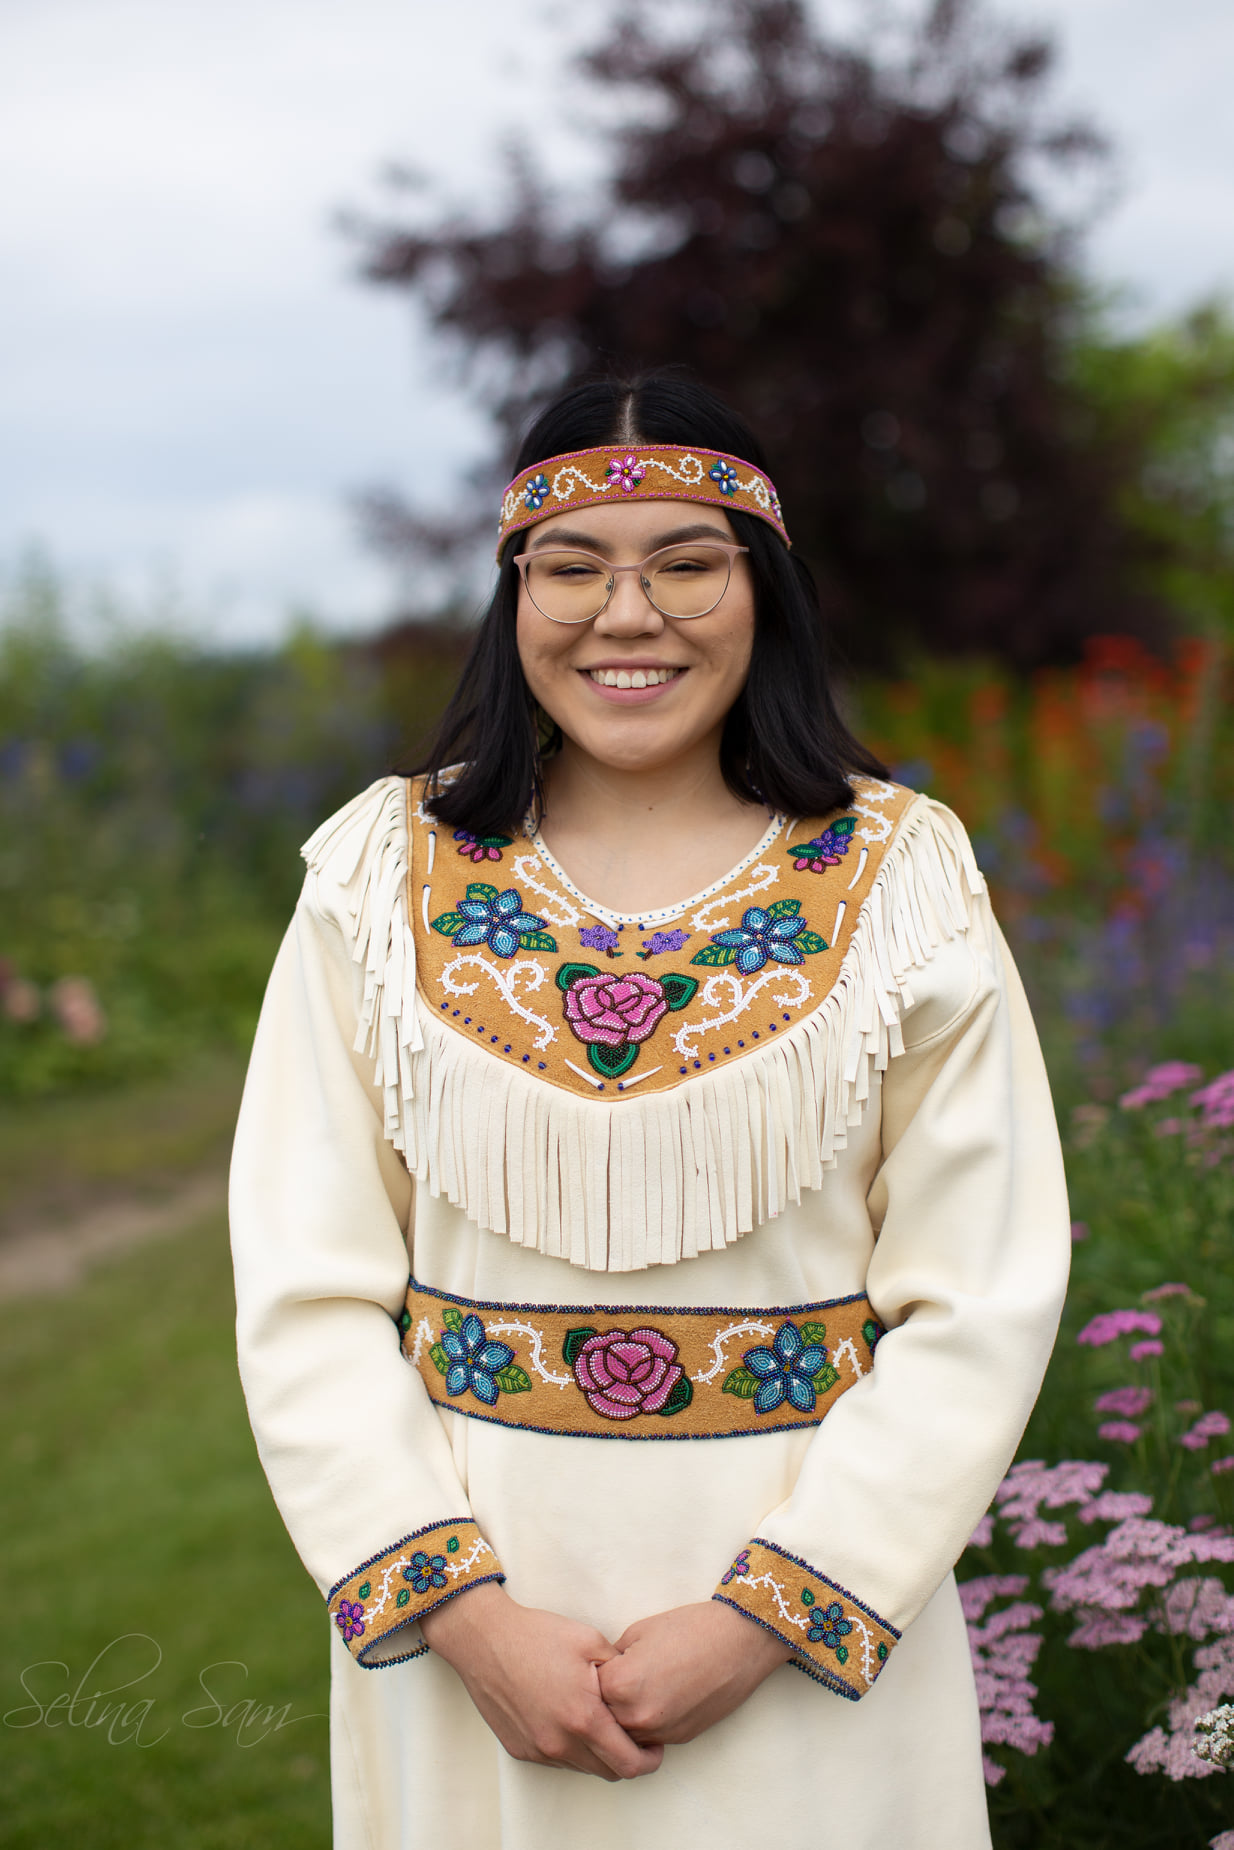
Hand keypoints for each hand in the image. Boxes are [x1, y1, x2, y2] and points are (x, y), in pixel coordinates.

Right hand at [419, 1583, 662, 1781]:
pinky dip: (572, 1748)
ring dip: (599, 1754)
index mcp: (583, 1718)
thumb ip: (621, 1671)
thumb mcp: (590, 1641)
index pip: (629, 1763)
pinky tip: (570, 1718)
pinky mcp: (521, 1750)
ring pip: (584, 1768)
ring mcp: (539, 1750)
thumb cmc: (538, 1636)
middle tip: (634, 1734)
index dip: (650, 1758)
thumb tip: (641, 1688)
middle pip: (610, 1772)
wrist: (485, 1640)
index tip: (656, 1743)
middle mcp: (560, 1743)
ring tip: (601, 1722)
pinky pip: (558, 1760)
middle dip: (629, 1758)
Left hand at [597, 1601, 792, 1745]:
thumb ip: (613, 1660)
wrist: (738, 1641)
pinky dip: (647, 1723)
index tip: (600, 1663)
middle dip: (604, 1699)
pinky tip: (658, 1696)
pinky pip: (649, 1738)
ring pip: (624, 1734)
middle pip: (602, 1717)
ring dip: (624, 1716)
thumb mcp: (638, 1632)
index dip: (593, 1674)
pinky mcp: (679, 1739)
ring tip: (640, 1686)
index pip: (587, 1689)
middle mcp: (636, 1716)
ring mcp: (659, 1732)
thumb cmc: (690, 1628)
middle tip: (618, 1676)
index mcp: (620, 1685)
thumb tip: (599, 1676)